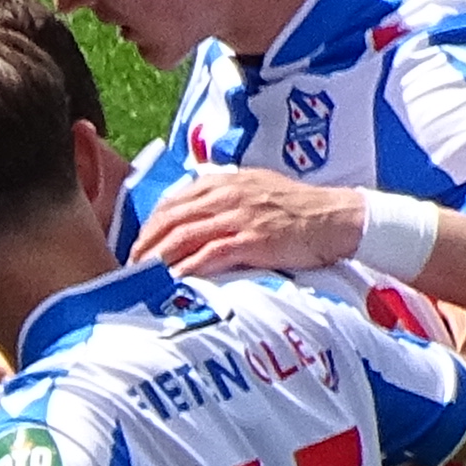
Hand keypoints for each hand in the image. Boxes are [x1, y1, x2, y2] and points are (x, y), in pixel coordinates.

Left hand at [132, 171, 370, 282]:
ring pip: (182, 237)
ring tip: (142, 279)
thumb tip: (192, 209)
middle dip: (144, 246)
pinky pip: (208, 256)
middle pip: (169, 220)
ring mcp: (238, 217)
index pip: (171, 203)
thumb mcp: (255, 188)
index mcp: (223, 182)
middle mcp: (226, 195)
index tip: (136, 248)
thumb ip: (222, 194)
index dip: (148, 227)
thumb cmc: (296, 208)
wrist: (337, 218)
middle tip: (129, 269)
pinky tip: (172, 283)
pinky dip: (185, 270)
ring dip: (157, 260)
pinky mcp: (252, 241)